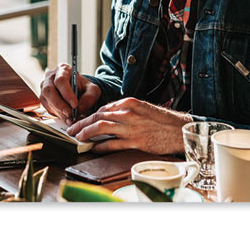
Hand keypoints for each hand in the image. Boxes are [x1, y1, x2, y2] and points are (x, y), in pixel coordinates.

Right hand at [39, 63, 100, 124]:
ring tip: (70, 118)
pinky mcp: (44, 99)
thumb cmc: (84, 88)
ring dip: (58, 111)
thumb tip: (79, 109)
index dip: (67, 93)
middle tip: (70, 114)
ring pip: (46, 100)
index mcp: (63, 69)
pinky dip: (57, 114)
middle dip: (60, 104)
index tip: (75, 104)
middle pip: (49, 90)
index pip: (61, 80)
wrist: (79, 91)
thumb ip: (89, 98)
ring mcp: (45, 88)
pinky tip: (66, 117)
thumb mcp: (92, 90)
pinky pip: (47, 107)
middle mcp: (50, 77)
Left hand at [66, 97, 191, 153]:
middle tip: (72, 130)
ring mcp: (130, 127)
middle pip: (97, 116)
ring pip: (101, 128)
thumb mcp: (141, 107)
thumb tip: (107, 116)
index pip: (102, 108)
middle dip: (82, 123)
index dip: (89, 115)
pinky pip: (112, 144)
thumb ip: (125, 110)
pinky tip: (93, 148)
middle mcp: (127, 112)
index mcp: (128, 102)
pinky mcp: (135, 142)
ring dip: (86, 133)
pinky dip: (100, 146)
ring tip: (78, 138)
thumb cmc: (160, 119)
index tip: (81, 121)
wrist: (178, 130)